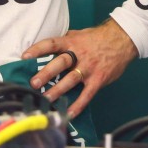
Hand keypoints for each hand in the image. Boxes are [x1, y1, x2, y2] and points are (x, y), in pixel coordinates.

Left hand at [21, 19, 138, 119]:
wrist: (122, 40)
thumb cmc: (98, 38)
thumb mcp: (79, 34)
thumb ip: (65, 42)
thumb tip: (48, 48)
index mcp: (72, 42)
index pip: (52, 44)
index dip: (38, 49)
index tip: (25, 56)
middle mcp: (79, 54)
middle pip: (61, 63)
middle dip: (46, 73)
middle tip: (34, 83)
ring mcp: (89, 68)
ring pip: (71, 80)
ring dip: (58, 90)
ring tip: (45, 99)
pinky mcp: (98, 79)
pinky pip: (87, 94)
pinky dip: (78, 105)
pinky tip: (69, 113)